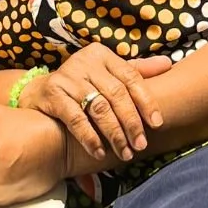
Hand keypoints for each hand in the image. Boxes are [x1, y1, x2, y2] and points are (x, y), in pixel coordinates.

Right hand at [18, 44, 171, 161]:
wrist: (39, 91)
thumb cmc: (82, 84)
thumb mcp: (108, 74)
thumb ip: (137, 70)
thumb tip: (168, 64)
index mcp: (103, 55)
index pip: (131, 77)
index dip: (146, 101)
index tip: (157, 124)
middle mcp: (85, 61)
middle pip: (116, 94)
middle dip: (131, 123)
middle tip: (140, 145)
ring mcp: (68, 76)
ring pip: (99, 108)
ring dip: (114, 133)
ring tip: (123, 152)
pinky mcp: (52, 93)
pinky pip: (76, 119)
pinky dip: (90, 137)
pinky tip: (99, 151)